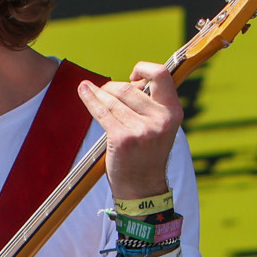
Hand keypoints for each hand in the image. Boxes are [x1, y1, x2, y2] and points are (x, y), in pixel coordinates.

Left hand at [77, 61, 181, 200]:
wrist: (142, 188)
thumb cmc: (147, 155)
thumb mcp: (159, 128)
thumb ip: (151, 105)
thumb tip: (133, 80)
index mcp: (173, 113)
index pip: (162, 75)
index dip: (144, 69)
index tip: (132, 76)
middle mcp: (160, 120)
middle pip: (128, 88)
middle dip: (111, 87)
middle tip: (104, 92)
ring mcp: (141, 130)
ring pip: (113, 99)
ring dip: (98, 93)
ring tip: (89, 89)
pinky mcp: (122, 139)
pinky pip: (102, 112)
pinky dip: (90, 99)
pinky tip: (83, 91)